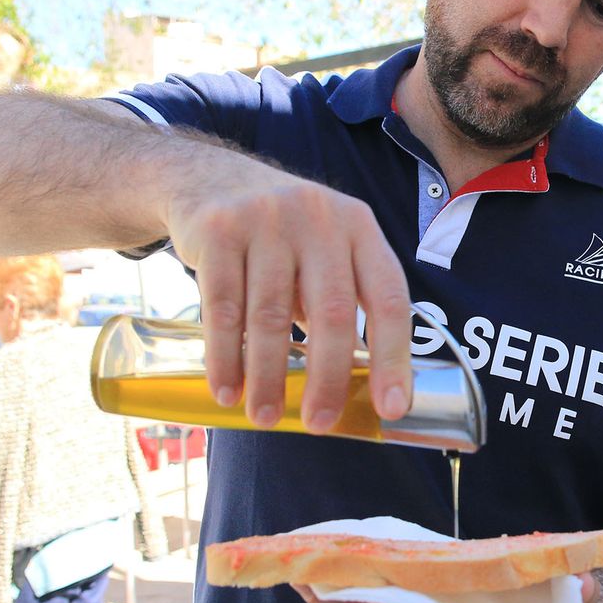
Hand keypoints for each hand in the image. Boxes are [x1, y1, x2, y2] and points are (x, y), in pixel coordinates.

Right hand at [164, 160, 412, 433]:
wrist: (208, 178)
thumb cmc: (281, 234)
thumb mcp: (324, 248)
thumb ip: (342, 301)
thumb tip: (358, 387)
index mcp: (360, 227)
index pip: (389, 297)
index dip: (394, 356)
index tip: (391, 407)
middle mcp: (320, 219)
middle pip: (333, 312)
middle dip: (327, 378)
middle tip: (319, 423)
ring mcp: (268, 220)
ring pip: (273, 316)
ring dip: (269, 376)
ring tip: (266, 418)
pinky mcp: (219, 231)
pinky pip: (223, 307)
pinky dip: (225, 356)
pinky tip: (227, 389)